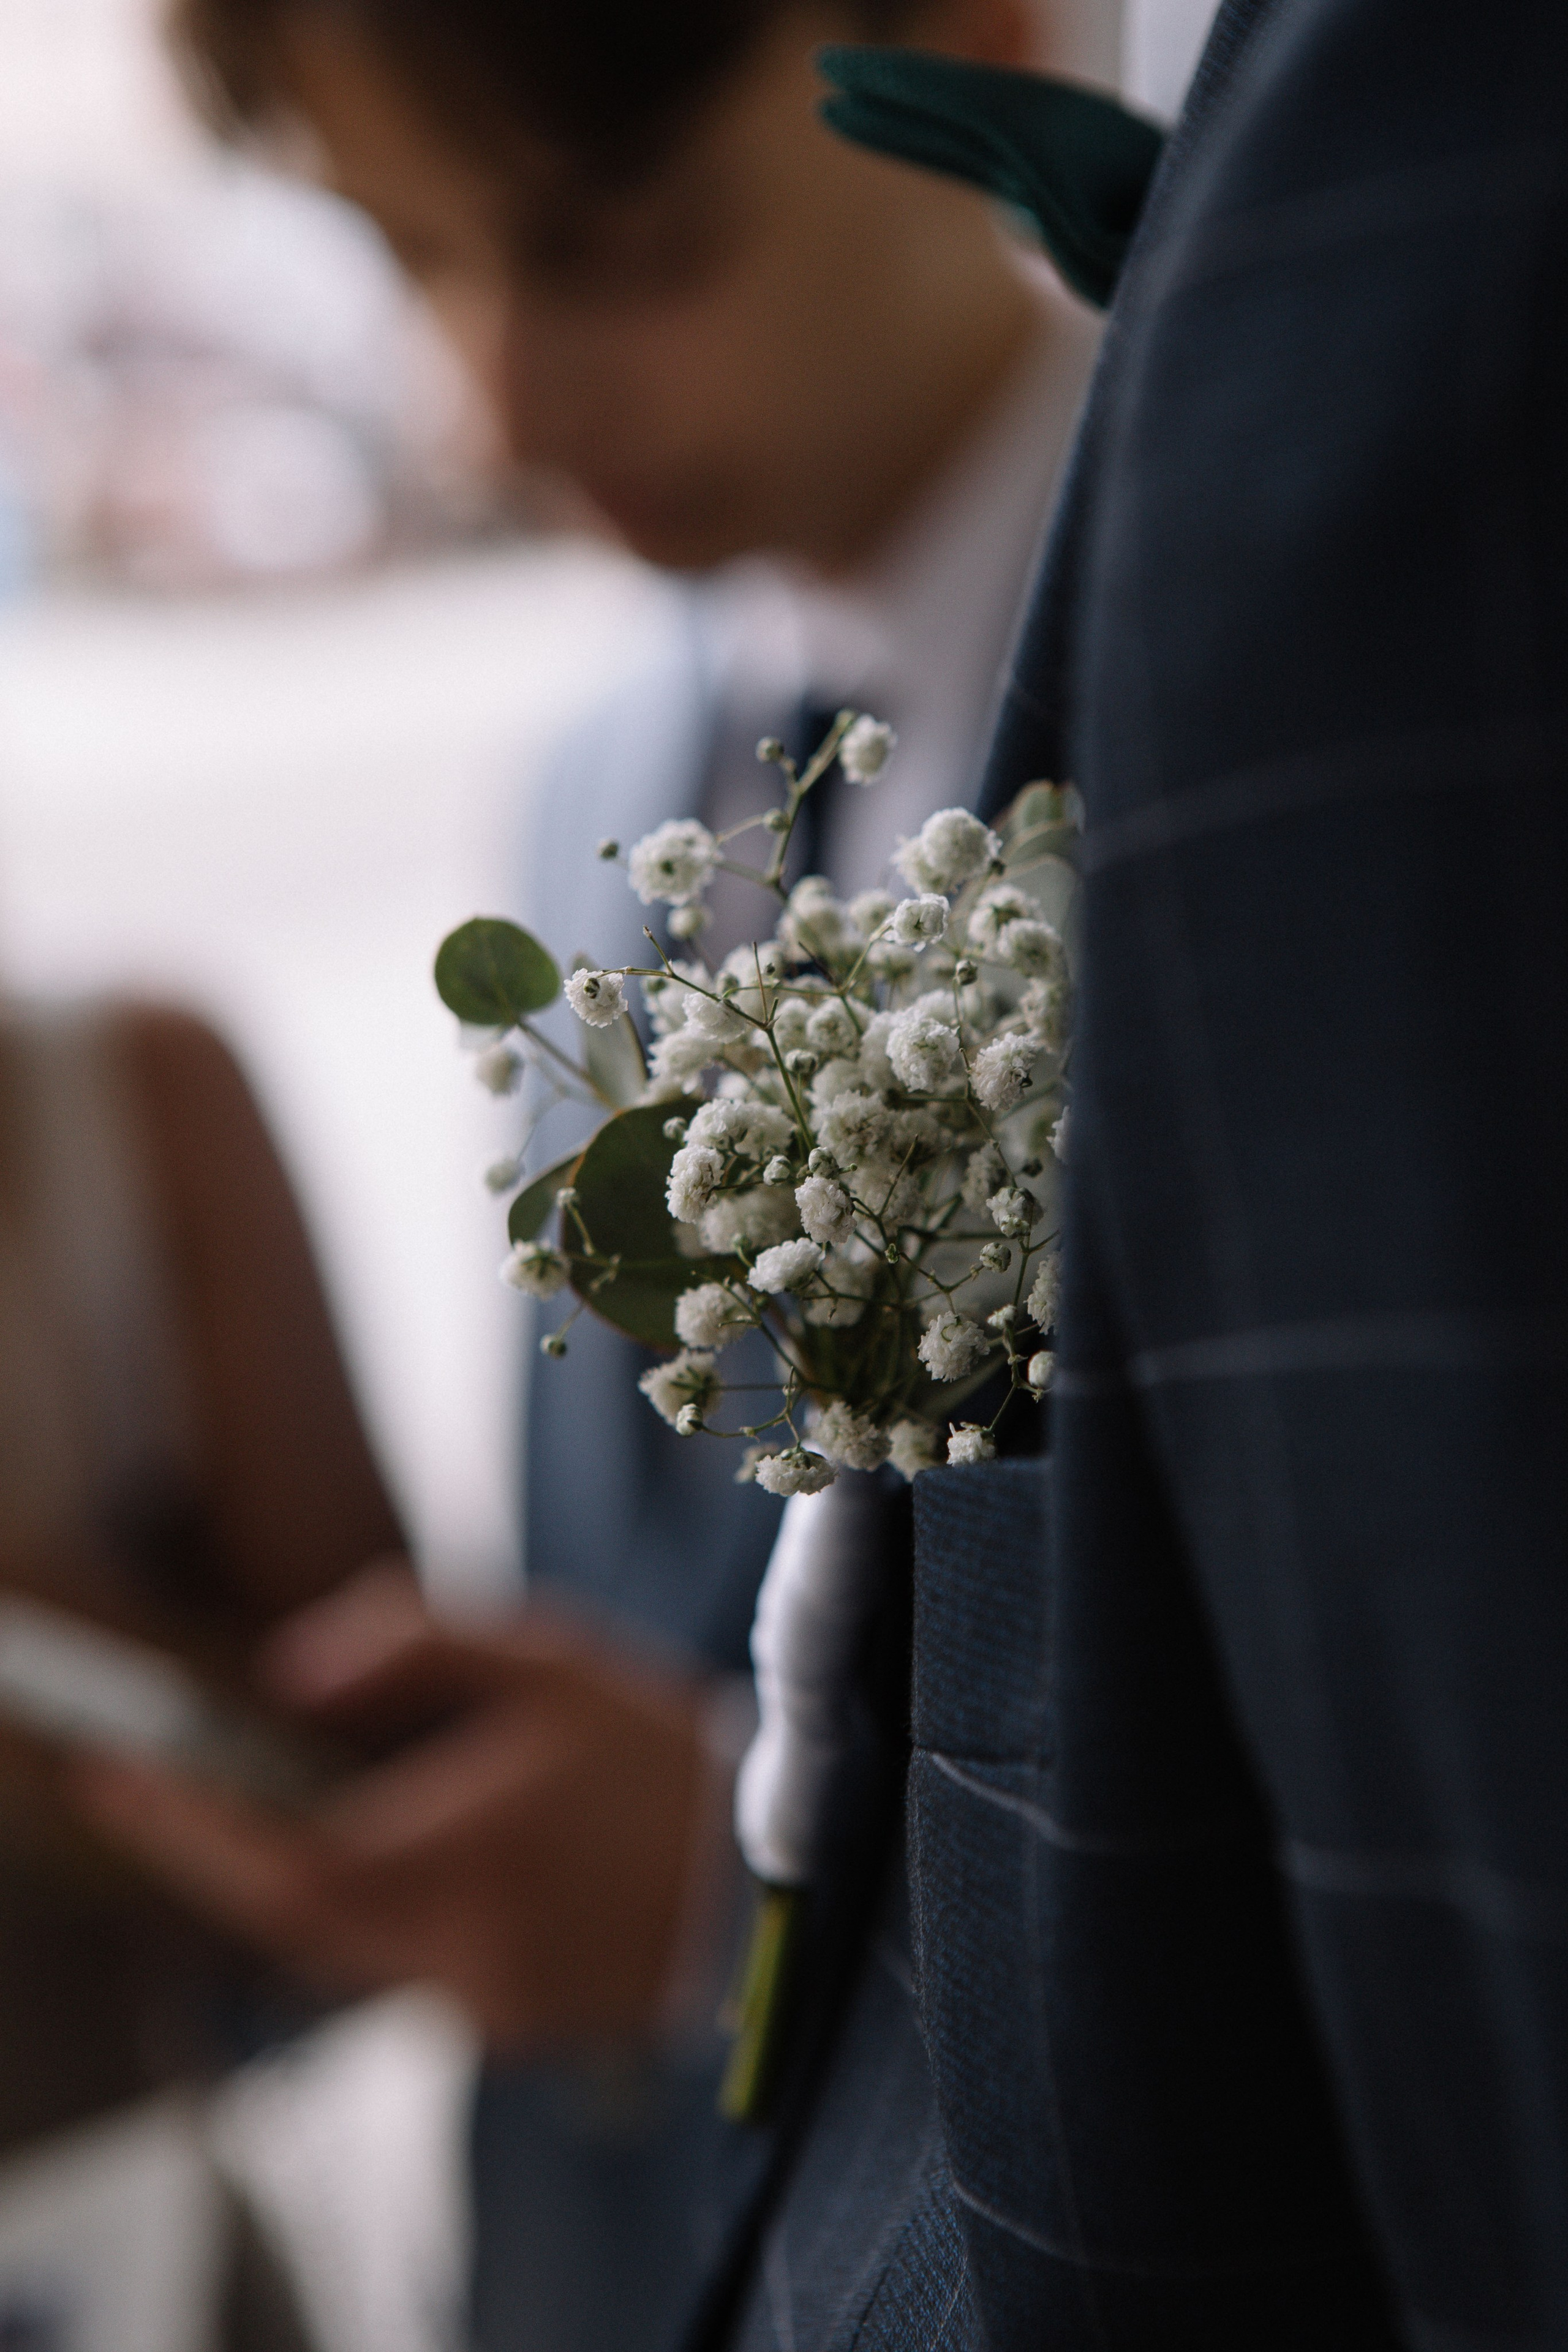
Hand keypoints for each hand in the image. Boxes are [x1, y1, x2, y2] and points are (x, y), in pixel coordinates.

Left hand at [69, 1565, 710, 2048]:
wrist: (774, 1864)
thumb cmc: (655, 1750)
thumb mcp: (546, 1657)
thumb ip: (411, 1645)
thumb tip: (287, 1671)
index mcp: (472, 1849)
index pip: (285, 1862)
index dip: (189, 1824)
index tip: (120, 1771)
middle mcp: (464, 1945)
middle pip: (288, 1916)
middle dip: (214, 1848)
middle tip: (158, 1781)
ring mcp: (483, 2001)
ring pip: (335, 1947)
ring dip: (286, 1876)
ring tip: (265, 1797)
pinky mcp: (504, 2024)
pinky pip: (393, 1966)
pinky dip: (358, 1908)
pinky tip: (380, 1845)